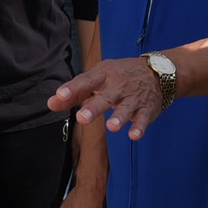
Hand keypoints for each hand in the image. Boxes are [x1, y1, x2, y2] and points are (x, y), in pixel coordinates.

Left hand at [50, 57, 164, 139]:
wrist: (157, 72)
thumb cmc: (119, 76)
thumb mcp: (97, 79)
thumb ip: (75, 93)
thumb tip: (51, 104)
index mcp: (103, 76)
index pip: (85, 81)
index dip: (72, 88)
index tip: (60, 95)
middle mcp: (118, 86)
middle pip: (105, 97)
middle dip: (94, 108)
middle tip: (82, 118)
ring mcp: (133, 98)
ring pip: (126, 108)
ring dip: (119, 117)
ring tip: (111, 127)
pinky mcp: (146, 109)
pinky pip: (143, 119)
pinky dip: (139, 127)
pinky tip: (133, 136)